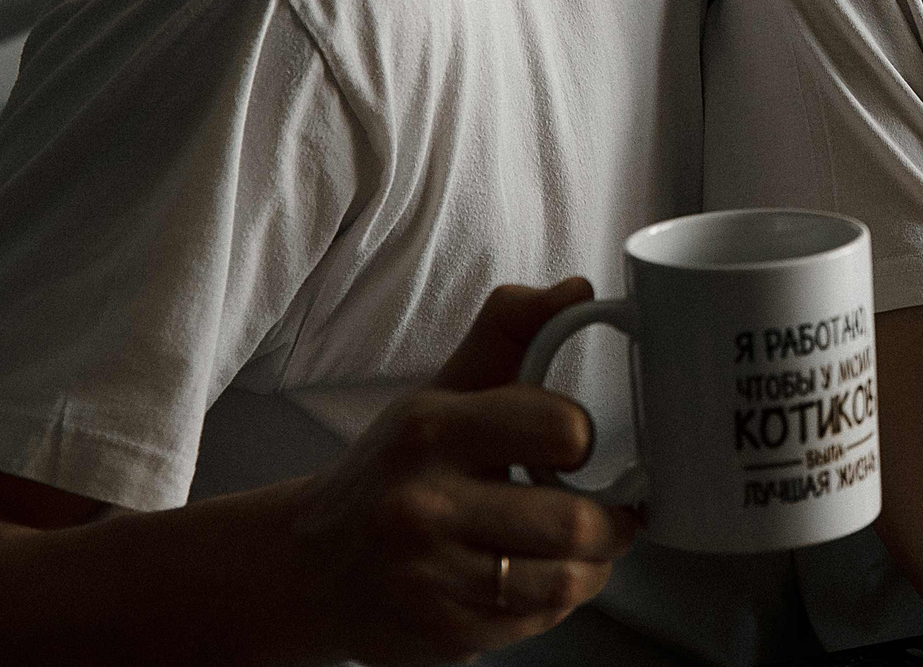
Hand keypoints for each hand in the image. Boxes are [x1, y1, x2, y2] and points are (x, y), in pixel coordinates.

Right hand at [284, 279, 640, 665]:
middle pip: (573, 521)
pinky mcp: (439, 635)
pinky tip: (541, 579)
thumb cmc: (394, 467)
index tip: (580, 446)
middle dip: (612, 520)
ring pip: (563, 580)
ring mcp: (429, 578)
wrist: (309, 564)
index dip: (584, 438)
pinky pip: (536, 621)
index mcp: (432, 430)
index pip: (559, 428)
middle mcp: (424, 506)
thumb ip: (511, 331)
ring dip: (594, 566)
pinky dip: (556, 602)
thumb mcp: (443, 391)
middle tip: (613, 510)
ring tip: (587, 547)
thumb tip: (580, 290)